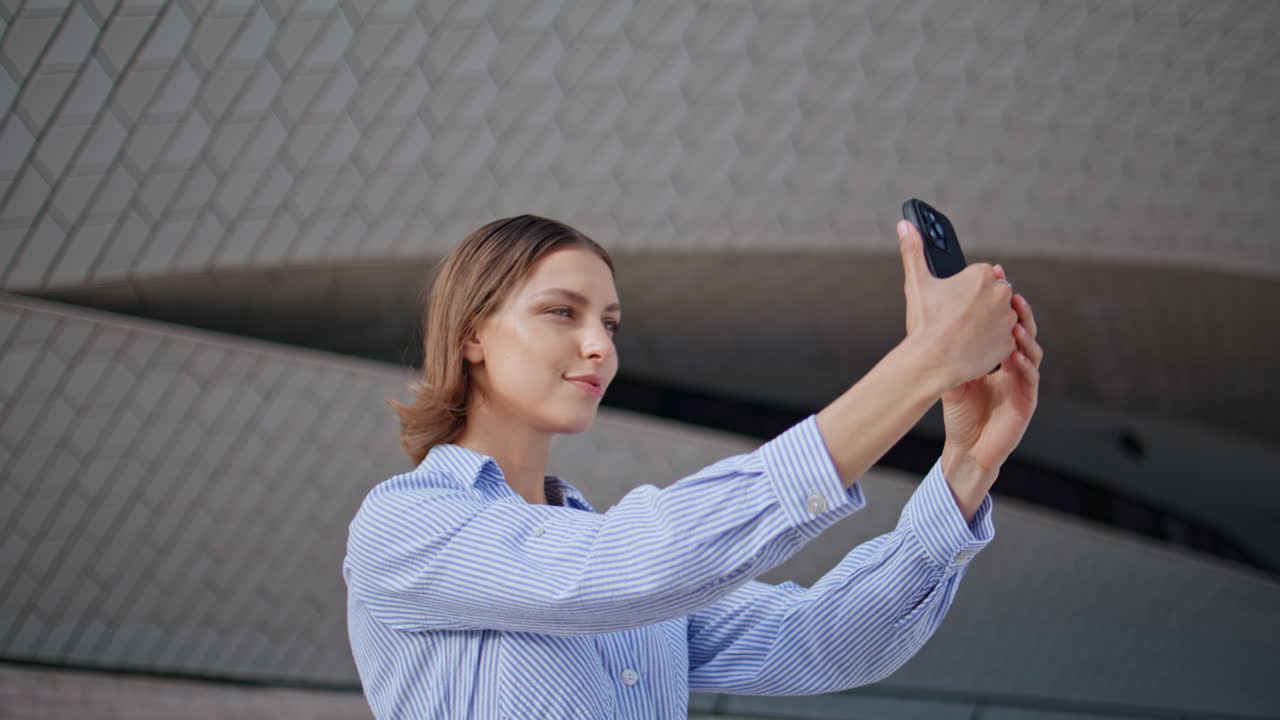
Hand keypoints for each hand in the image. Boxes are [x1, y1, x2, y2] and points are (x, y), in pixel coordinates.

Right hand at [898, 220, 1016, 388]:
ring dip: (985, 322)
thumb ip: (913, 250)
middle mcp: (1001, 294)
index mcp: (982, 275)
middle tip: (954, 317)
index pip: (979, 275)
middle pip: (991, 294)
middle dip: (977, 304)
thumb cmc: (926, 321)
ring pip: (998, 316)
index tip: (951, 301)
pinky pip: (1001, 339)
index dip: (963, 289)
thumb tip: (904, 224)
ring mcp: (1007, 320)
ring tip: (962, 333)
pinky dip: (989, 342)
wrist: (933, 360)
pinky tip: (971, 346)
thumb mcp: (917, 283)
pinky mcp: (1008, 343)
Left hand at [941, 275, 1042, 473]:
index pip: (1005, 328)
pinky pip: (1030, 381)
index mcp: (999, 360)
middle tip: (1013, 295)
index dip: (1003, 308)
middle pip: (1024, 334)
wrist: (966, 449)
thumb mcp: (953, 379)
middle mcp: (1014, 369)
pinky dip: (1026, 367)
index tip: (998, 285)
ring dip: (1026, 337)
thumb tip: (935, 328)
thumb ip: (951, 357)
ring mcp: (1023, 385)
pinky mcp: (1026, 403)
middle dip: (1021, 314)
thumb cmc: (961, 415)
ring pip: (1032, 354)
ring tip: (1017, 322)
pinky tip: (1018, 356)